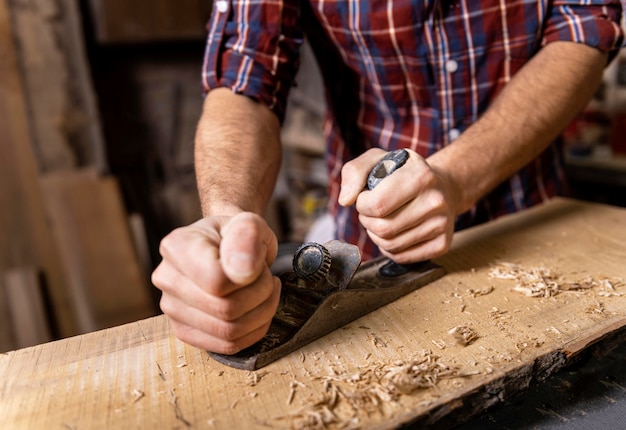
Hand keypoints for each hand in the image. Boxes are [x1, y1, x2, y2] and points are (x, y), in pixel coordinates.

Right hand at [151, 212, 280, 353]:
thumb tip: (242, 271)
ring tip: (265, 291)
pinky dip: (254, 330)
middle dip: (261, 294)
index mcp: (177, 247)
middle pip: (226, 309)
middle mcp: (166, 279)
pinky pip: (227, 346)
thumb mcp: (249, 223)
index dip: (250, 278)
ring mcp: (172, 309)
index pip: (216, 280)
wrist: (228, 249)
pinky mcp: (185, 331)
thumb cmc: (238, 236)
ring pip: (229, 331)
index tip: (260, 264)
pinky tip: (258, 309)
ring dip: (261, 313)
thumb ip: (247, 235)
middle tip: (268, 277)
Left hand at [338, 148, 456, 262]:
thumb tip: (345, 200)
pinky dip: (390, 248)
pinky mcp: (442, 244)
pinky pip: (402, 257)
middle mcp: (435, 200)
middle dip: (367, 221)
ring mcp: (441, 224)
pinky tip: (395, 233)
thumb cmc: (403, 174)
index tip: (365, 197)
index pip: (377, 204)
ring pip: (390, 245)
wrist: (441, 187)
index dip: (362, 204)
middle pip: (383, 228)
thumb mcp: (377, 160)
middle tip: (371, 211)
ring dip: (376, 235)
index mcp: (420, 176)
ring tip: (382, 220)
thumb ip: (354, 172)